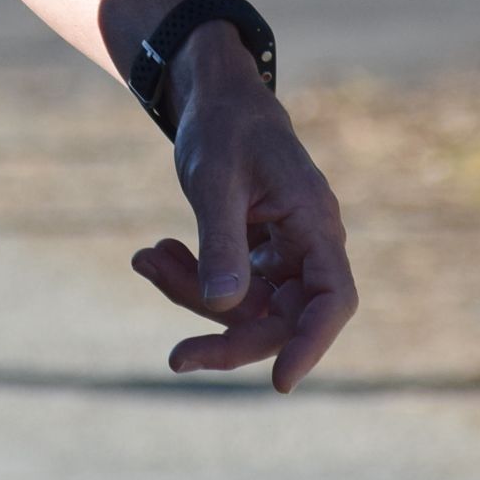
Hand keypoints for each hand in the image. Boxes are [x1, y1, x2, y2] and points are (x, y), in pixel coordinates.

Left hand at [130, 32, 356, 392]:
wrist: (215, 97)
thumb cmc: (223, 126)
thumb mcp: (214, 179)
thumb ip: (222, 239)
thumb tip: (224, 305)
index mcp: (314, 222)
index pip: (333, 299)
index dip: (313, 344)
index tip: (280, 382)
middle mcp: (308, 245)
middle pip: (280, 318)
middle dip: (225, 336)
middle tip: (175, 358)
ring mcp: (284, 254)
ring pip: (245, 306)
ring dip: (192, 295)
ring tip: (146, 259)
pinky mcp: (257, 255)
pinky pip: (228, 286)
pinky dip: (189, 278)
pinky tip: (154, 254)